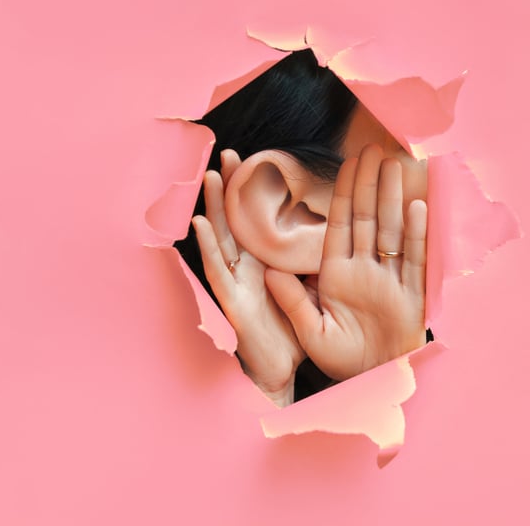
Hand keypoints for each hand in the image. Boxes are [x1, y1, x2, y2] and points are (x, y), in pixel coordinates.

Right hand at [192, 149, 304, 405]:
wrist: (282, 374)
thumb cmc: (292, 336)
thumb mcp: (308, 293)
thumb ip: (310, 267)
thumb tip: (329, 234)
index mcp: (269, 265)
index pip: (262, 222)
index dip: (258, 193)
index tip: (260, 161)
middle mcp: (249, 270)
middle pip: (239, 222)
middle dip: (234, 189)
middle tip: (231, 154)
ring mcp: (237, 284)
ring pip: (224, 239)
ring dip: (215, 208)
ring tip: (212, 177)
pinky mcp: (231, 304)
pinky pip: (217, 271)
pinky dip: (208, 248)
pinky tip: (200, 224)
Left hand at [265, 145, 426, 380]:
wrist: (373, 382)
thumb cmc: (342, 362)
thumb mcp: (311, 332)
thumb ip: (292, 301)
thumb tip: (268, 271)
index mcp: (337, 275)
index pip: (338, 225)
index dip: (342, 194)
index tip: (346, 164)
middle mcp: (364, 271)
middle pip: (367, 219)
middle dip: (370, 184)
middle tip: (373, 149)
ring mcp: (390, 279)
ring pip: (391, 230)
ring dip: (393, 198)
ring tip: (396, 165)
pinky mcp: (412, 294)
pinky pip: (415, 258)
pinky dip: (417, 233)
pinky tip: (416, 206)